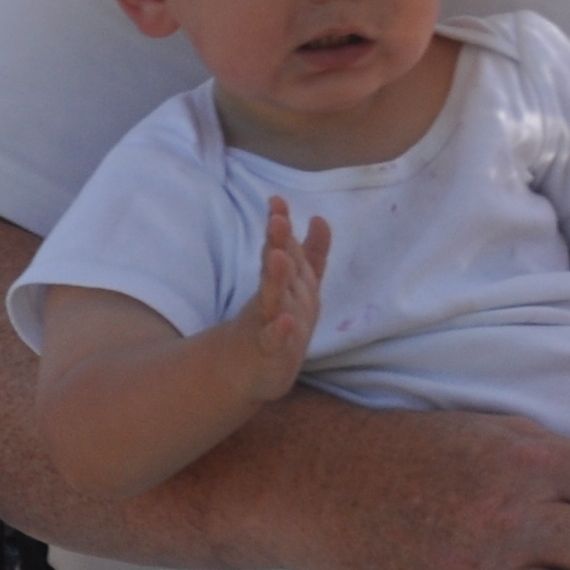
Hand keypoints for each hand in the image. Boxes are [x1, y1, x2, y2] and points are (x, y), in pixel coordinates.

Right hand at [230, 197, 331, 400]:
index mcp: (283, 280)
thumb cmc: (278, 319)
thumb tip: (319, 218)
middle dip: (277, 243)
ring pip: (272, 298)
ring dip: (275, 279)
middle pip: (276, 267)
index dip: (281, 225)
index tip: (277, 201)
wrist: (249, 368)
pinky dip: (279, 331)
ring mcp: (268, 323)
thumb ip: (310, 253)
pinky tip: (285, 322)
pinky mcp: (269, 351)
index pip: (281, 247)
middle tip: (277, 220)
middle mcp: (273, 296)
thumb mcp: (298, 285)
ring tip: (277, 258)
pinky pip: (275, 340)